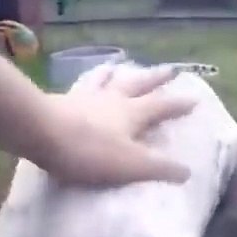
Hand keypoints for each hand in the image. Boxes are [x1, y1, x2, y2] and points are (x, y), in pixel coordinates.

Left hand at [32, 65, 196, 186]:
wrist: (41, 133)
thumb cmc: (89, 151)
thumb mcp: (131, 166)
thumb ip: (159, 168)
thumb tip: (188, 171)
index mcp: (132, 113)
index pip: (162, 106)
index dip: (179, 104)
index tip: (195, 98)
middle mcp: (112, 99)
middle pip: (138, 84)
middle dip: (155, 78)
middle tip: (169, 69)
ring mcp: (86, 97)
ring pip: (106, 80)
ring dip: (116, 72)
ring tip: (119, 66)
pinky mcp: (63, 101)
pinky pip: (81, 85)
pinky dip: (88, 80)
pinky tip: (83, 81)